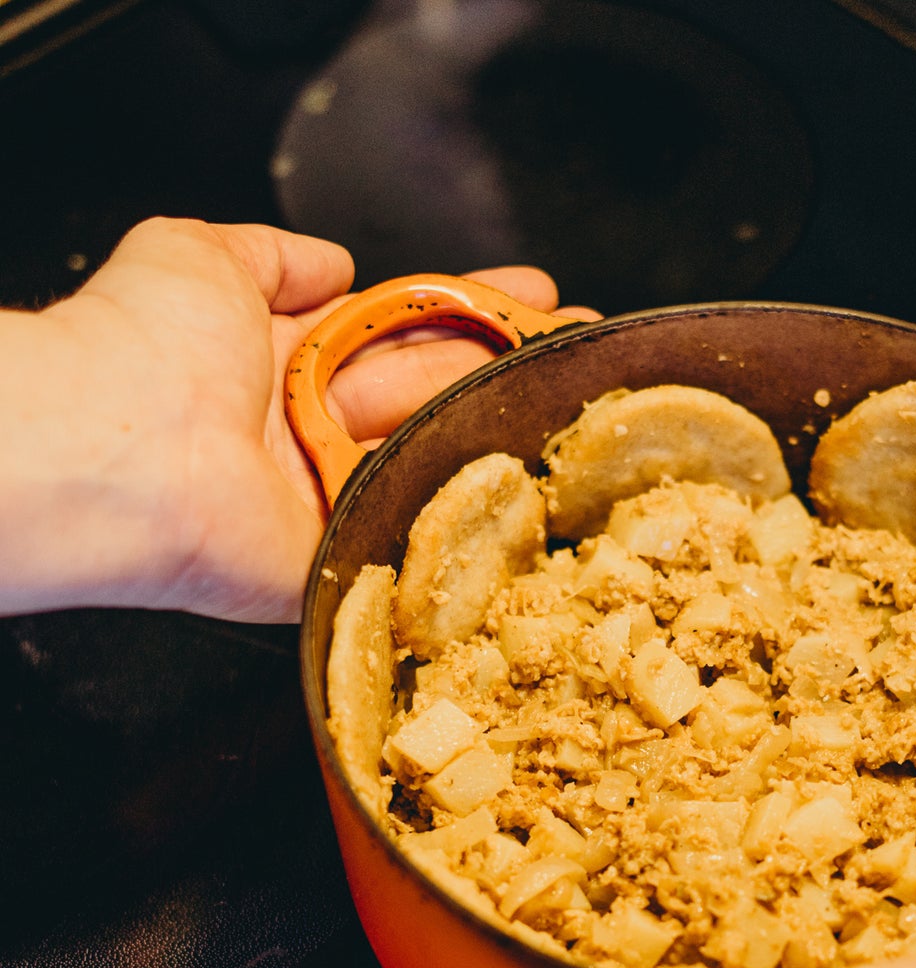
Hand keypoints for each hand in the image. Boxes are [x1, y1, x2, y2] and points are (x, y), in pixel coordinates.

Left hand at [5, 217, 595, 621]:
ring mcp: (335, 496)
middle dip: (512, 362)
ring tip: (586, 393)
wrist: (120, 449)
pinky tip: (545, 479)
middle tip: (584, 346)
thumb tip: (327, 258)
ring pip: (441, 454)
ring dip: (511, 425)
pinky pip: (424, 530)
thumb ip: (269, 252)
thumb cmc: (145, 346)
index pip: (400, 328)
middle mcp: (315, 429)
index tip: (533, 292)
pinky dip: (477, 508)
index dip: (468, 305)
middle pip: (435, 390)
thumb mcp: (199, 256)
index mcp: (285, 359)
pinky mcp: (345, 557)